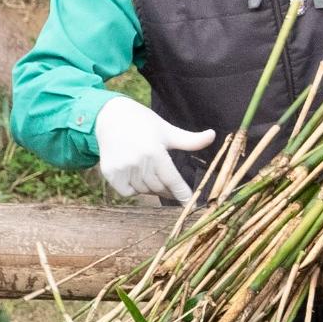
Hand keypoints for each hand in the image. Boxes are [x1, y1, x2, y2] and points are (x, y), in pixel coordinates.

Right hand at [93, 97, 214, 200]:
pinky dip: (134, 189)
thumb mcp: (167, 130)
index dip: (182, 193)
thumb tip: (213, 135)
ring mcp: (122, 168)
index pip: (172, 179)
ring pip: (144, 191)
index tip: (190, 205)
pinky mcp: (110, 173)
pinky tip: (136, 175)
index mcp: (154, 151)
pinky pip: (128, 191)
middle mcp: (138, 161)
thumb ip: (190, 140)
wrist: (109, 117)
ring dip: (151, 188)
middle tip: (172, 188)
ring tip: (151, 173)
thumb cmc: (143, 123)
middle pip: (159, 187)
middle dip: (168, 190)